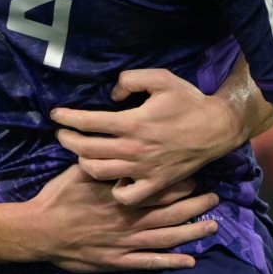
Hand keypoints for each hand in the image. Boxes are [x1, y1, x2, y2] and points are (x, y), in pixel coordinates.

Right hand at [26, 164, 217, 271]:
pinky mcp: (118, 261)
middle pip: (169, 210)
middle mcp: (129, 218)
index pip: (157, 186)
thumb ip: (100, 161)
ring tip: (212, 226)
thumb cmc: (58, 197)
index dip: (179, 181)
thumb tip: (114, 143)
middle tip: (215, 198)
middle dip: (194, 204)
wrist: (40, 230)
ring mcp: (126, 242)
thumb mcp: (78, 170)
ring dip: (191, 232)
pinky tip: (189, 260)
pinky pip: (150, 262)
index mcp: (121, 193)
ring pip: (166, 236)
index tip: (195, 174)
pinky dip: (170, 261)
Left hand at [51, 69, 244, 205]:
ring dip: (82, 162)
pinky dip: (113, 189)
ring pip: (99, 172)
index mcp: (132, 122)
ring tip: (80, 153)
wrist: (216, 128)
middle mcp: (134, 148)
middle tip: (61, 134)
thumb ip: (130, 80)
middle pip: (86, 149)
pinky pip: (127, 195)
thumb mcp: (160, 78)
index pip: (88, 122)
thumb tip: (110, 96)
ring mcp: (143, 169)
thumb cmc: (187, 101)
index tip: (56, 115)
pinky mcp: (155, 184)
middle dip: (66, 140)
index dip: (67, 118)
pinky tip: (111, 178)